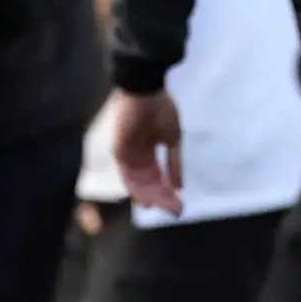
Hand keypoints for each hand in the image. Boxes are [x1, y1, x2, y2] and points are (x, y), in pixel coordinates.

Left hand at [108, 88, 183, 215]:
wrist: (146, 91)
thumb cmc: (161, 110)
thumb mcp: (173, 139)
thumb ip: (175, 163)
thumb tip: (180, 186)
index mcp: (149, 152)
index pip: (157, 178)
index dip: (167, 192)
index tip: (179, 206)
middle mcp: (137, 157)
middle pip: (149, 184)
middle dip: (161, 198)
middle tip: (174, 210)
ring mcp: (128, 155)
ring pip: (138, 183)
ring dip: (151, 196)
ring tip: (163, 208)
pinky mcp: (119, 152)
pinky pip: (127, 175)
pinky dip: (137, 189)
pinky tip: (147, 199)